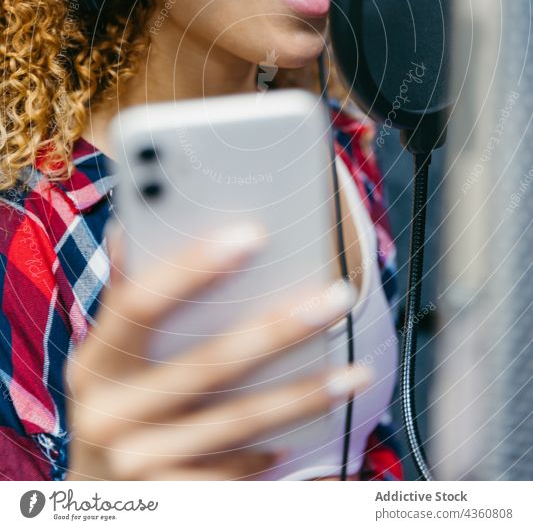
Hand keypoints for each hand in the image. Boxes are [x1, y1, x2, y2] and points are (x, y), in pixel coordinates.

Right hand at [65, 221, 371, 479]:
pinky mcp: (170, 501)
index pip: (140, 303)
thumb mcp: (108, 354)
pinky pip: (237, 474)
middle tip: (339, 297)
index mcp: (96, 362)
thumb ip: (125, 297)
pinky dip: (274, 453)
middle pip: (208, 364)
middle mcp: (110, 414)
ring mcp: (139, 464)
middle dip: (280, 328)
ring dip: (303, 395)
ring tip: (356, 372)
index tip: (252, 233)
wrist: (93, 498)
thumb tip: (135, 229)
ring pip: (237, 421)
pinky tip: (313, 436)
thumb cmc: (116, 401)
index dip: (192, 266)